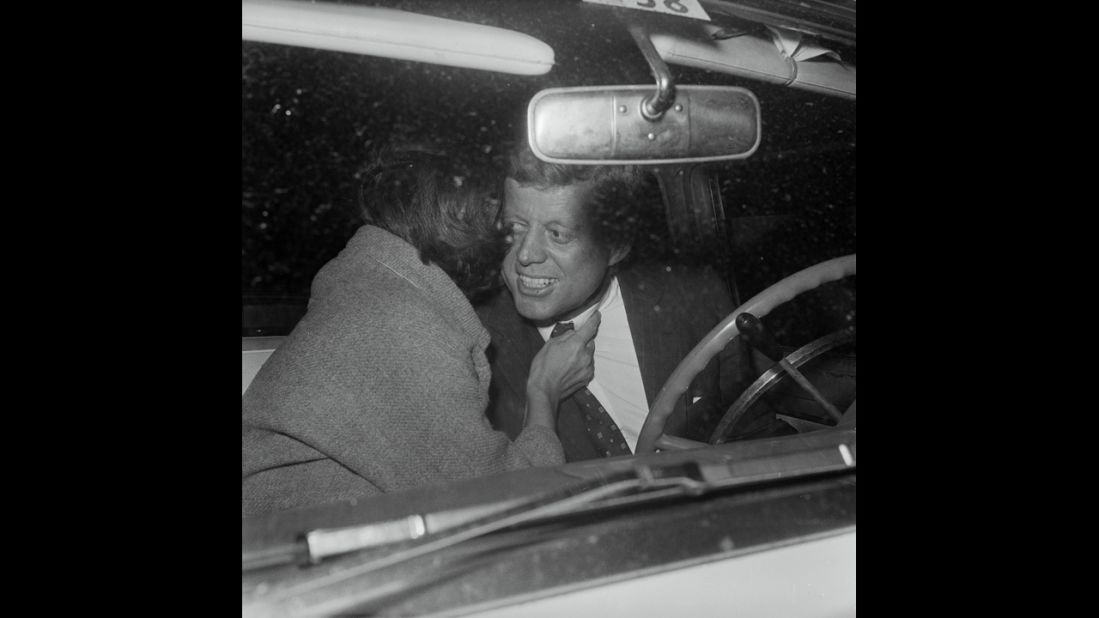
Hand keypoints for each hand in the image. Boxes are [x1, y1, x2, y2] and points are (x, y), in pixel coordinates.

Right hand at [525, 311, 600, 426]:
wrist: (545, 390)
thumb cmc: (543, 367)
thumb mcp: (549, 345)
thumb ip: (564, 336)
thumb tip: (573, 333)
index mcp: (576, 344)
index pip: (590, 328)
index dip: (595, 319)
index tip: (597, 315)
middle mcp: (586, 355)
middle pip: (590, 342)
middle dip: (583, 341)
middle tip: (569, 345)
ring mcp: (588, 367)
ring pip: (590, 354)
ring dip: (583, 353)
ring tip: (567, 359)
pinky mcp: (587, 377)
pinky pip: (588, 365)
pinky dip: (583, 363)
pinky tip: (570, 368)